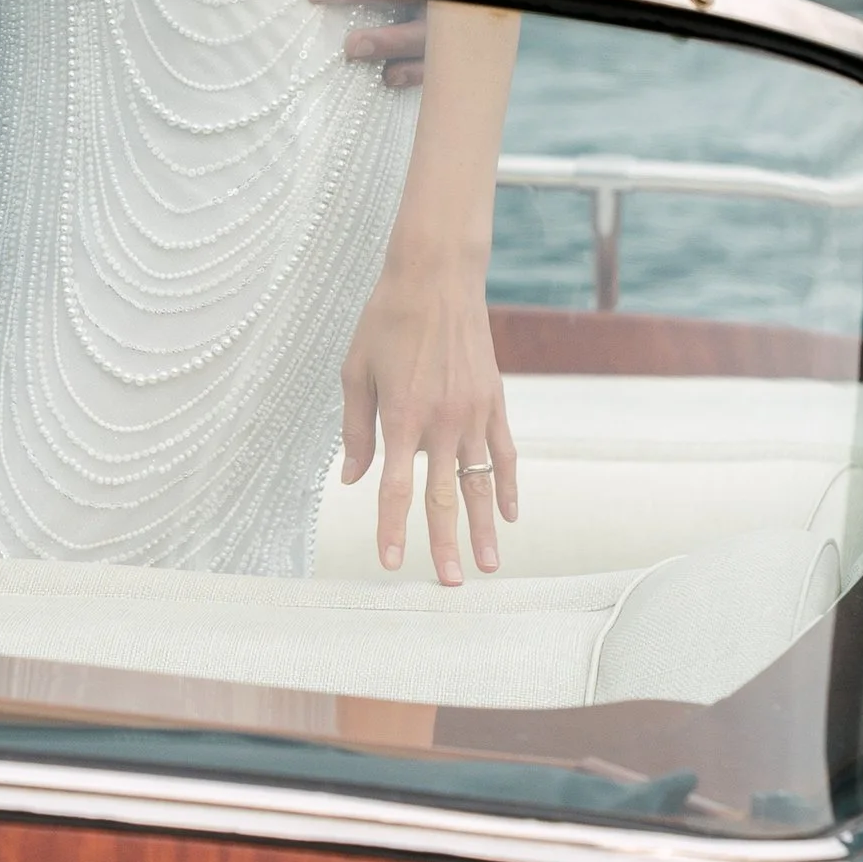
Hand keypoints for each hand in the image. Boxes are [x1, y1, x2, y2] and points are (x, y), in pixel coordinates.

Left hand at [339, 246, 517, 582]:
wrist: (435, 276)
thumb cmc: (387, 319)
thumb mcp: (356, 369)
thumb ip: (355, 428)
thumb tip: (353, 479)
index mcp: (401, 415)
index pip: (394, 488)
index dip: (391, 529)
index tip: (389, 564)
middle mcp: (440, 421)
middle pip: (443, 497)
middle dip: (444, 545)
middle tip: (449, 585)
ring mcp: (473, 412)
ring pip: (479, 483)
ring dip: (483, 528)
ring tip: (488, 566)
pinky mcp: (494, 400)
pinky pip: (504, 453)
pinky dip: (507, 485)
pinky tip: (509, 514)